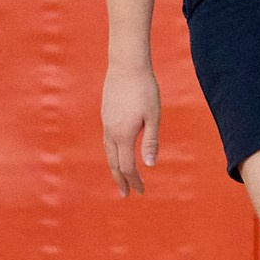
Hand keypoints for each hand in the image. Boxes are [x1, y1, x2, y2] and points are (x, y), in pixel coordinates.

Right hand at [101, 64, 161, 195]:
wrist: (127, 65)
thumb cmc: (145, 90)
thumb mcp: (154, 117)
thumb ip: (151, 142)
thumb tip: (150, 166)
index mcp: (124, 135)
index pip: (127, 166)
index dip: (134, 180)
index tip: (141, 191)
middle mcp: (111, 131)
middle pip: (114, 162)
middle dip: (120, 180)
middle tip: (125, 195)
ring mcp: (106, 122)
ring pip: (107, 151)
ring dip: (114, 167)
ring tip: (120, 177)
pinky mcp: (105, 114)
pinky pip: (106, 140)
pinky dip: (111, 152)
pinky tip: (117, 152)